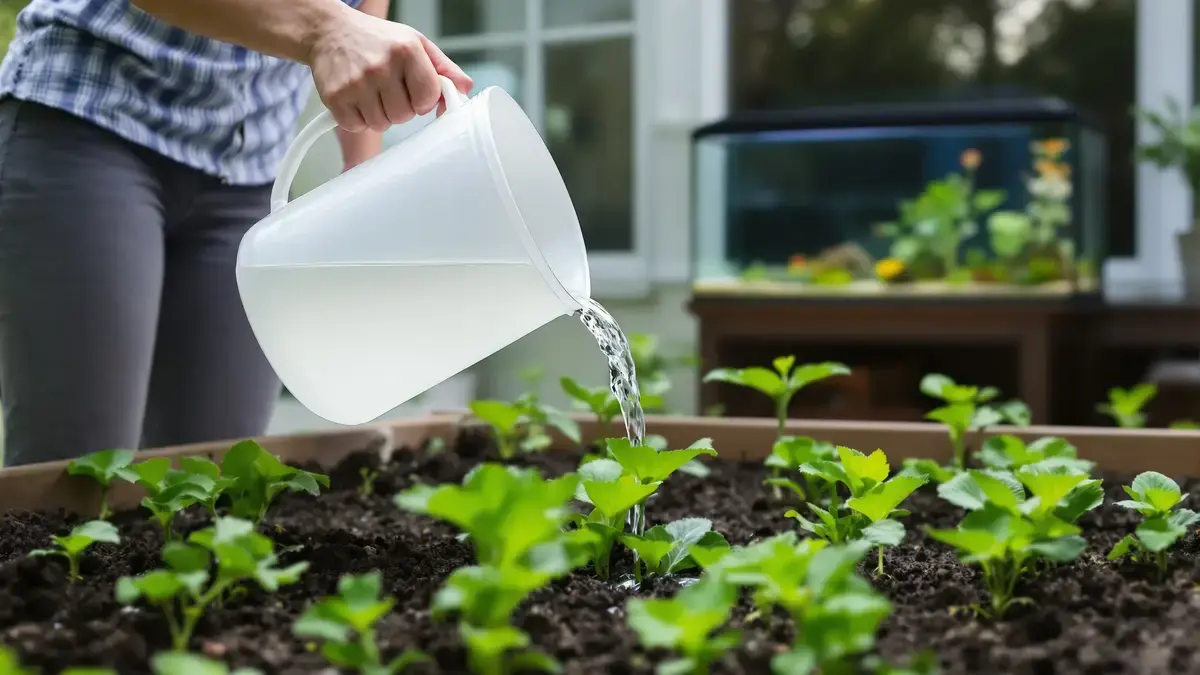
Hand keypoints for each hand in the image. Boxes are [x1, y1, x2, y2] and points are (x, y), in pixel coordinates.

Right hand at [308, 9, 472, 132]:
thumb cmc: (378, 40)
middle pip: (405, 115)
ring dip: (380, 114)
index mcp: (407, 50)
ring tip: (372, 92)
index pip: (429, 97)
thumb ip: (443, 67)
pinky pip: (357, 126)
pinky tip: (356, 98)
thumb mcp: (414, 43)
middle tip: (390, 90)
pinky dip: (358, 118)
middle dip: (401, 108)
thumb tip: (465, 89)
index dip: (424, 100)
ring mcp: (356, 83)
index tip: (415, 92)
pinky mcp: (335, 97)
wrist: (329, 31)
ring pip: (381, 124)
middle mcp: (381, 66)